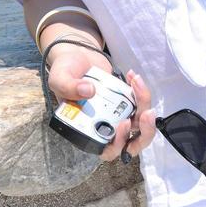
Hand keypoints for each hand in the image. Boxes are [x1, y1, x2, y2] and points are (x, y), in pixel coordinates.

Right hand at [44, 46, 156, 163]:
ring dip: (145, 105)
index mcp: (88, 130)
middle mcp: (106, 127)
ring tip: (137, 83)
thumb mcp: (58, 79)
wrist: (78, 55)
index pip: (108, 150)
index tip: (123, 123)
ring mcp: (119, 114)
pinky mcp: (128, 100)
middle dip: (145, 132)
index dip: (118, 144)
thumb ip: (68, 87)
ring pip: (140, 123)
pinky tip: (131, 76)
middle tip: (147, 113)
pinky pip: (140, 103)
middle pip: (132, 143)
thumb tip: (89, 91)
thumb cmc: (65, 72)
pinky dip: (141, 91)